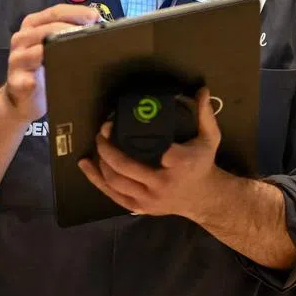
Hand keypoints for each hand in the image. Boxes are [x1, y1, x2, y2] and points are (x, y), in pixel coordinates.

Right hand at [2, 4, 100, 122]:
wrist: (22, 99)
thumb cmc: (43, 68)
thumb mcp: (53, 46)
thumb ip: (68, 33)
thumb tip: (97, 24)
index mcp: (32, 25)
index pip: (55, 12)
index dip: (76, 12)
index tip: (95, 17)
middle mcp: (22, 39)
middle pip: (48, 29)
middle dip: (72, 30)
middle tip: (92, 35)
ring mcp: (17, 60)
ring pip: (39, 51)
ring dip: (60, 51)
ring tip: (79, 53)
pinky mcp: (16, 82)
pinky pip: (29, 79)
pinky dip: (40, 78)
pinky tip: (51, 78)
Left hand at [78, 88, 222, 220]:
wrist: (204, 199)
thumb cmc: (203, 164)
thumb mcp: (210, 138)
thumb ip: (206, 113)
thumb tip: (203, 89)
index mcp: (181, 165)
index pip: (165, 153)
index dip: (146, 138)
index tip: (131, 125)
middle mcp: (162, 184)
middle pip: (126, 167)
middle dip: (108, 148)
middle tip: (103, 130)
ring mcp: (148, 199)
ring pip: (115, 181)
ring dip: (102, 161)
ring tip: (98, 143)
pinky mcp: (140, 207)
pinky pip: (112, 195)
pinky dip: (96, 179)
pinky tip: (86, 165)